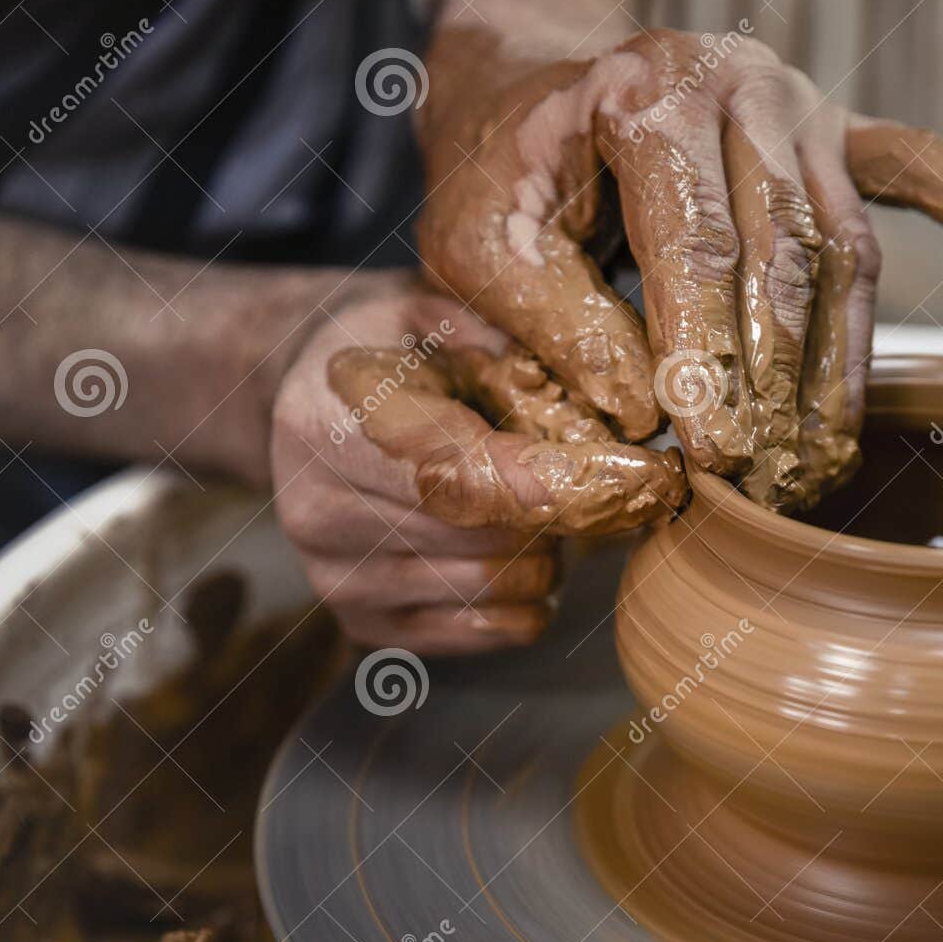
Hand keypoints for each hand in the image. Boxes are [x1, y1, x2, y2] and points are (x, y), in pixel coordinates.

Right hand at [270, 272, 684, 653]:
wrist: (304, 407)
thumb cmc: (386, 352)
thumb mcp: (427, 309)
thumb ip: (495, 336)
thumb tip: (595, 387)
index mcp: (324, 424)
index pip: (456, 469)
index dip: (553, 477)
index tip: (638, 474)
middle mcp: (315, 512)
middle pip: (481, 536)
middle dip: (560, 512)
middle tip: (593, 478)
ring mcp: (335, 580)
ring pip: (491, 588)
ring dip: (546, 554)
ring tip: (539, 506)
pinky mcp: (363, 627)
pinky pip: (484, 632)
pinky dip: (526, 600)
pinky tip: (520, 551)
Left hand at [417, 28, 942, 509]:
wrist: (531, 91)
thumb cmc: (501, 173)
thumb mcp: (476, 244)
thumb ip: (550, 321)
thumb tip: (639, 413)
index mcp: (648, 98)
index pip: (697, 247)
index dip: (707, 360)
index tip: (708, 457)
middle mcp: (738, 86)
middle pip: (785, 254)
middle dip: (777, 383)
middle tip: (768, 484)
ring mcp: (798, 104)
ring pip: (844, 248)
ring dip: (841, 365)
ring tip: (828, 460)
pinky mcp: (834, 128)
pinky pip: (917, 168)